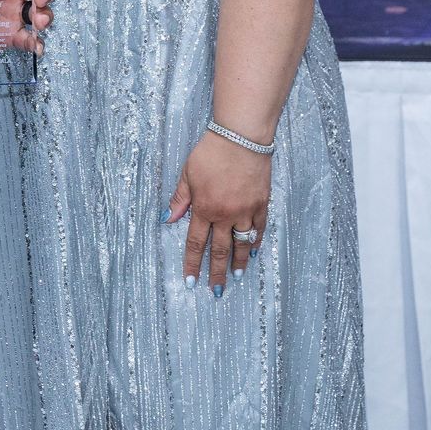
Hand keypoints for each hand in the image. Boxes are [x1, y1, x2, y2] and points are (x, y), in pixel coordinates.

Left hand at [166, 131, 270, 296]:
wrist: (241, 138)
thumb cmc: (211, 152)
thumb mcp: (187, 174)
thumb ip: (180, 199)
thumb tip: (169, 219)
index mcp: (204, 208)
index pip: (196, 243)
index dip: (193, 263)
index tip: (191, 280)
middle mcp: (225, 214)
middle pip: (220, 250)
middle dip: (216, 273)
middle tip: (216, 291)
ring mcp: (246, 211)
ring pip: (241, 244)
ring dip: (238, 263)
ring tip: (235, 278)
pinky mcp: (261, 204)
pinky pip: (259, 229)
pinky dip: (255, 242)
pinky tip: (253, 253)